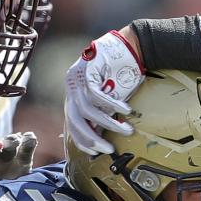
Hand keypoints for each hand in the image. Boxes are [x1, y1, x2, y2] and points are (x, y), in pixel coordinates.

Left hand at [64, 30, 144, 155]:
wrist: (128, 47)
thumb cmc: (121, 74)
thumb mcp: (109, 97)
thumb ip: (102, 112)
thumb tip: (102, 135)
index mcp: (74, 94)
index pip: (72, 123)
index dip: (81, 139)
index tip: (94, 152)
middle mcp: (72, 86)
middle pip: (75, 118)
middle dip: (91, 137)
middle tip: (107, 149)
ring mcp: (78, 77)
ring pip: (87, 109)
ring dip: (108, 123)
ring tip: (126, 130)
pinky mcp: (88, 69)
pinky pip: (97, 94)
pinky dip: (112, 105)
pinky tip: (126, 110)